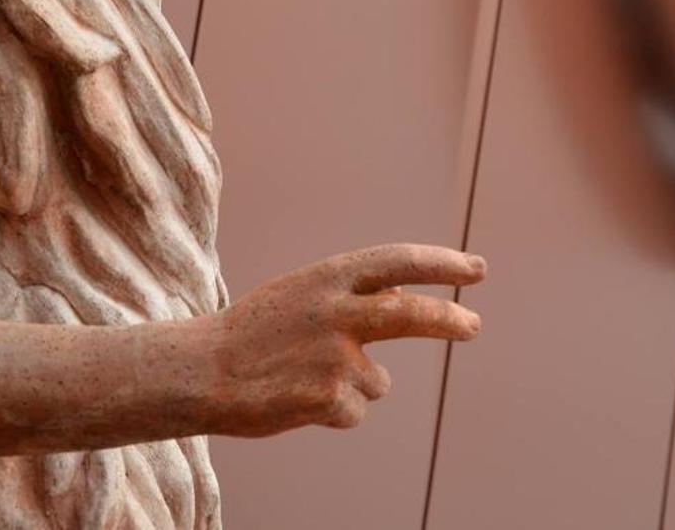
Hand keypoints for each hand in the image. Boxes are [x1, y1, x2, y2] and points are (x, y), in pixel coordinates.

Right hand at [205, 243, 485, 436]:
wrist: (199, 373)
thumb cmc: (254, 332)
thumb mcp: (302, 295)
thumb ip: (352, 294)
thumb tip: (410, 300)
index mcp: (329, 277)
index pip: (400, 262)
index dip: (441, 264)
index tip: (475, 268)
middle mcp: (337, 310)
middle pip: (414, 315)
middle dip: (450, 321)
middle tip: (475, 326)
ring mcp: (334, 355)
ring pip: (378, 382)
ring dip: (354, 387)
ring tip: (303, 380)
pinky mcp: (329, 398)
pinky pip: (354, 412)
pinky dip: (334, 413)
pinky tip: (296, 401)